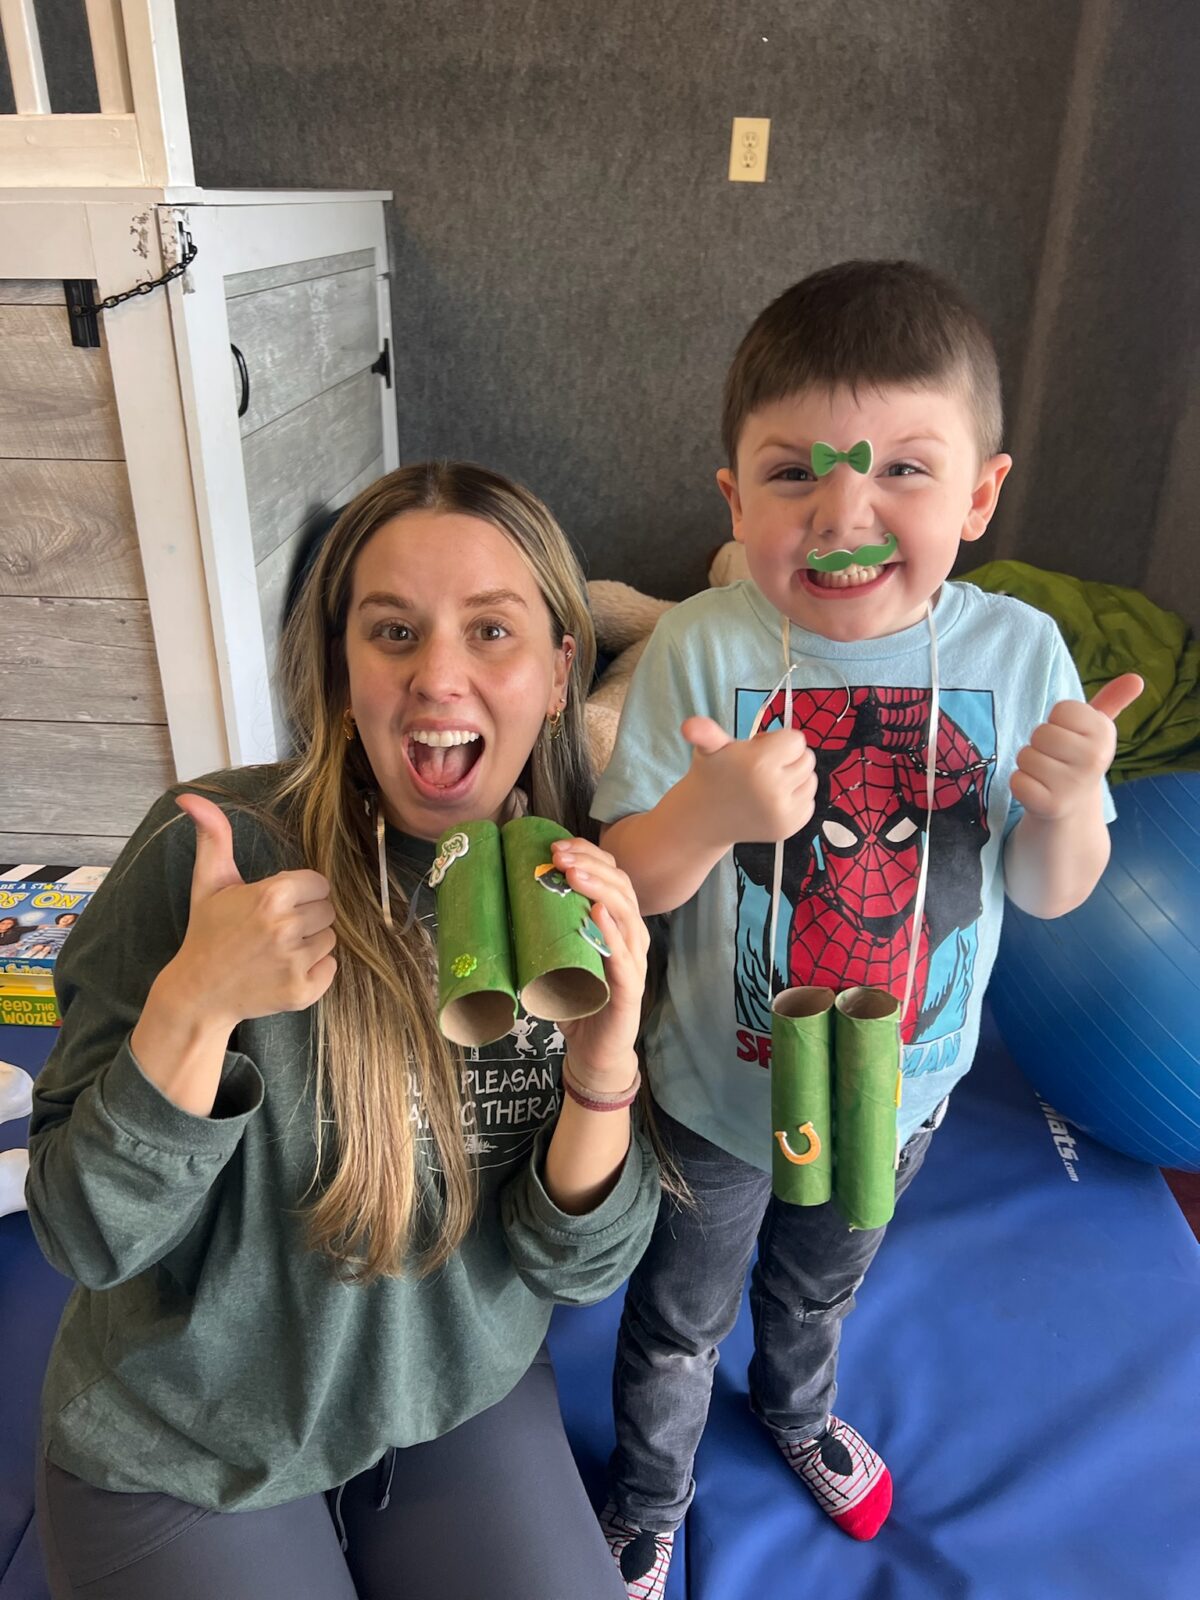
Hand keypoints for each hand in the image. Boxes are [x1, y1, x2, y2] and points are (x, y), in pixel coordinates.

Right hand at [165, 794, 337, 1029]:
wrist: (198, 992)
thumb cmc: (207, 933)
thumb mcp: (209, 881)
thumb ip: (213, 836)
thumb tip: (189, 796)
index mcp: (271, 895)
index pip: (319, 884)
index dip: (301, 893)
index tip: (277, 904)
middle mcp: (286, 928)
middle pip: (327, 911)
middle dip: (306, 917)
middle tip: (274, 929)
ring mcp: (295, 962)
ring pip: (330, 939)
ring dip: (310, 944)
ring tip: (277, 950)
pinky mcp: (302, 991)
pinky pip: (331, 968)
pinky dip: (315, 971)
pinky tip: (284, 970)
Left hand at [548, 838, 649, 1087]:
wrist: (594, 1052)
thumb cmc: (576, 1001)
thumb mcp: (562, 955)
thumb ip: (550, 929)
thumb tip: (507, 897)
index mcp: (618, 924)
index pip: (612, 876)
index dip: (589, 855)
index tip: (556, 845)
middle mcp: (632, 937)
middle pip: (621, 887)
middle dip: (590, 865)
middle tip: (558, 856)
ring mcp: (634, 962)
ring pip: (626, 914)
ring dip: (599, 889)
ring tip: (573, 874)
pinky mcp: (630, 989)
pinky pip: (624, 956)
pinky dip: (612, 933)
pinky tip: (599, 914)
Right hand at [681, 715, 816, 846]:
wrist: (704, 818)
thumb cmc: (713, 774)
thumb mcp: (708, 748)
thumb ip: (704, 732)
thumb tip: (689, 726)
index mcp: (758, 764)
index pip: (797, 740)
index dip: (778, 741)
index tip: (758, 750)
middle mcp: (773, 790)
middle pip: (806, 759)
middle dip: (787, 759)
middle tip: (761, 768)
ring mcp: (783, 813)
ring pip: (810, 781)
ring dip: (794, 778)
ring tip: (767, 783)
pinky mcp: (789, 829)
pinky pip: (809, 802)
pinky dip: (795, 799)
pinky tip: (771, 800)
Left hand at [1010, 674, 1142, 821]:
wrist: (1075, 808)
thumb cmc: (1078, 758)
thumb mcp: (1096, 729)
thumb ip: (1111, 701)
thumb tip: (1136, 678)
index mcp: (1105, 734)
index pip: (1061, 710)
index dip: (1057, 722)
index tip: (1070, 736)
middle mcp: (1095, 759)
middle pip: (1040, 733)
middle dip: (1039, 744)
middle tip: (1055, 758)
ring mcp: (1073, 785)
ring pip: (1025, 756)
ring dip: (1029, 765)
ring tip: (1047, 775)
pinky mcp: (1050, 805)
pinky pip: (1016, 781)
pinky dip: (1021, 784)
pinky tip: (1038, 790)